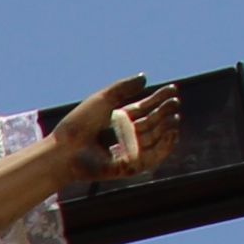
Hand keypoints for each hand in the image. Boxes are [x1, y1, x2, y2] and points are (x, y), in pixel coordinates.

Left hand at [54, 75, 175, 178]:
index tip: (173, 89)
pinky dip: (164, 147)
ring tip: (175, 116)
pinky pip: (152, 157)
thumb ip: (124, 88)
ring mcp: (128, 151)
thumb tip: (145, 77)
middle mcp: (125, 135)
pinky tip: (172, 133)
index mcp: (118, 119)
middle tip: (176, 101)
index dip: (158, 99)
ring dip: (167, 127)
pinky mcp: (130, 166)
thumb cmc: (80, 124)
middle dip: (165, 112)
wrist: (68, 149)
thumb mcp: (103, 100)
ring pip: (155, 139)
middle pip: (151, 122)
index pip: (144, 107)